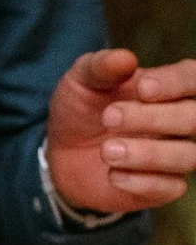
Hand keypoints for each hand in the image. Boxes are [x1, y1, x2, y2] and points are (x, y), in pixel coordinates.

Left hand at [47, 50, 195, 212]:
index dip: (176, 83)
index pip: (194, 78)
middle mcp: (182, 121)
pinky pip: (171, 187)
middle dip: (155, 118)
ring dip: (147, 154)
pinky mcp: (164, 186)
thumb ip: (101, 67)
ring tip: (107, 151)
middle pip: (195, 118)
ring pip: (188, 156)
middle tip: (110, 117)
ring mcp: (176, 155)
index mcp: (169, 89)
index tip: (142, 88)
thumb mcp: (81, 82)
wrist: (62, 153)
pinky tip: (113, 176)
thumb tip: (125, 58)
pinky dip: (142, 182)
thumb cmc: (81, 109)